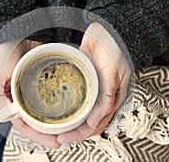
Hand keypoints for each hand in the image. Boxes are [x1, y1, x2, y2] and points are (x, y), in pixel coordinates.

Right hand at [0, 40, 60, 148]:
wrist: (16, 30)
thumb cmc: (2, 51)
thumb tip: (6, 114)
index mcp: (9, 101)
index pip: (23, 124)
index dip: (37, 135)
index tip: (53, 142)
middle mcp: (22, 98)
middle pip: (37, 122)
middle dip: (49, 133)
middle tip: (64, 139)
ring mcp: (34, 90)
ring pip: (46, 111)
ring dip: (56, 122)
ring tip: (70, 128)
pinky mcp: (45, 80)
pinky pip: (53, 94)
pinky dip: (61, 103)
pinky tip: (72, 108)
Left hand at [57, 22, 130, 142]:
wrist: (108, 30)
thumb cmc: (116, 50)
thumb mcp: (114, 76)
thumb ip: (107, 99)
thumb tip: (94, 123)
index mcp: (112, 100)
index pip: (96, 125)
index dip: (80, 135)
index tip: (64, 138)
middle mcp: (101, 97)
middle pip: (85, 120)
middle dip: (71, 130)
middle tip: (55, 134)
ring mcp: (91, 88)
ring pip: (78, 110)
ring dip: (68, 118)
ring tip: (52, 123)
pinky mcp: (82, 78)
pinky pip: (74, 94)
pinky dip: (66, 102)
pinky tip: (55, 104)